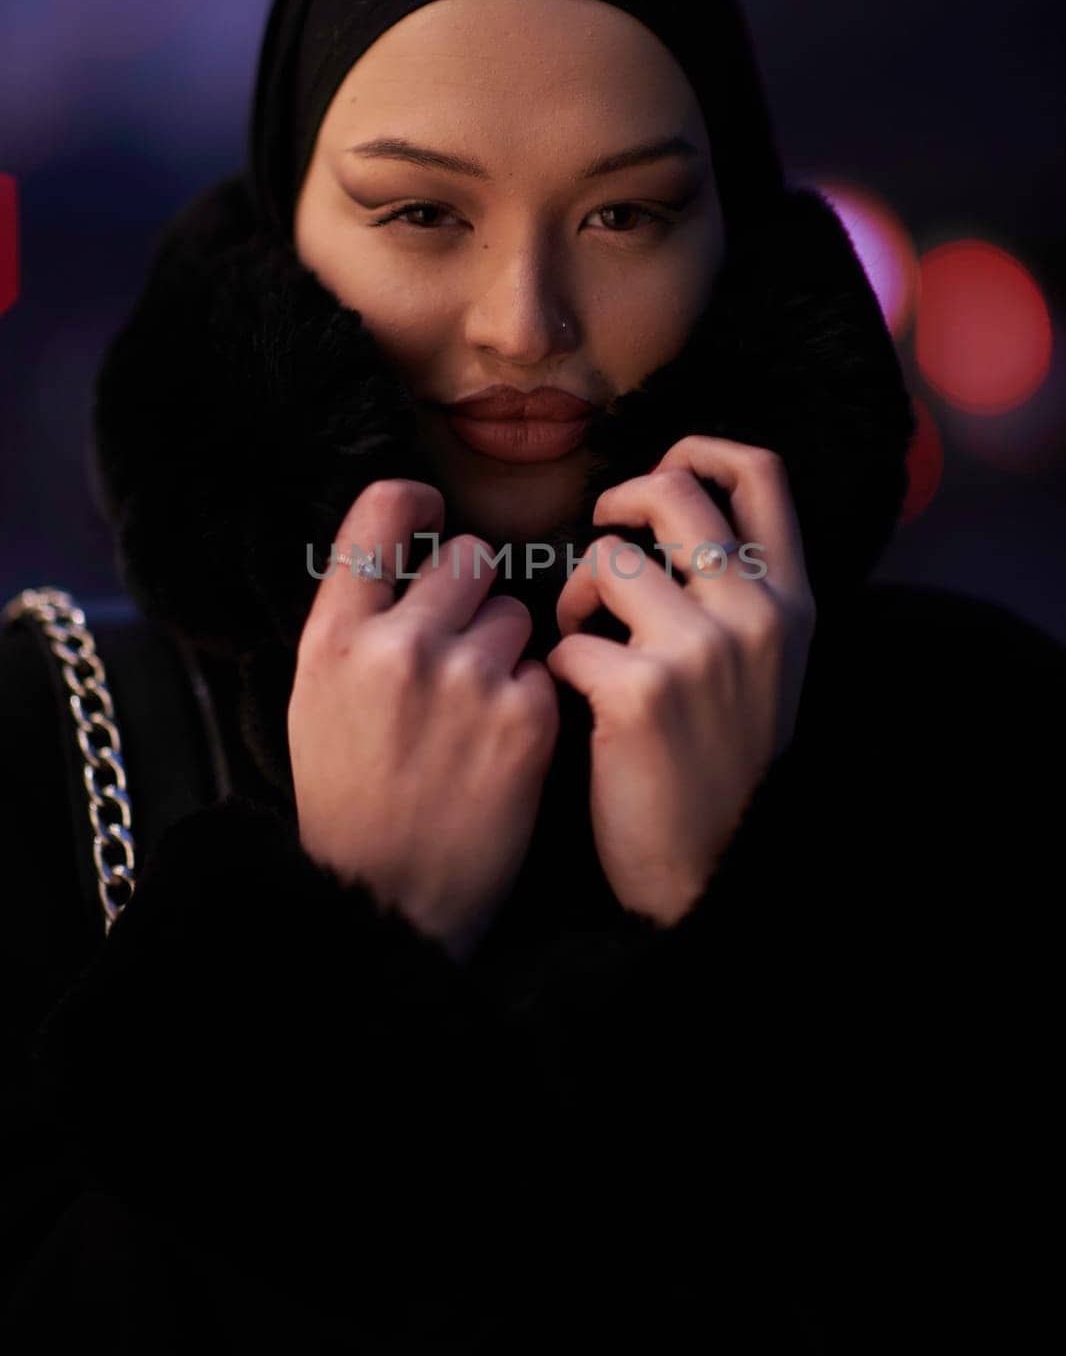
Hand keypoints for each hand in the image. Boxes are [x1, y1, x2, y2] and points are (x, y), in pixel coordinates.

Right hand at [288, 480, 559, 962]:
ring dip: (505, 647)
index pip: (383, 511)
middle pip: (469, 555)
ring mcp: (466, 680)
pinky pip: (545, 666)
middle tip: (457, 647)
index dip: (415, 504)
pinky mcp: (526, 718)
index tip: (431, 513)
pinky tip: (500, 743)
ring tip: (474, 708)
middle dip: (470, 592)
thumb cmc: (349, 797)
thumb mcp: (315, 697)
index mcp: (334, 636)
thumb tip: (403, 543)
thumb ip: (353, 619)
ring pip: (515, 611)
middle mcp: (398, 645)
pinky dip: (531, 698)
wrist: (388, 898)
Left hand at [545, 438, 815, 926]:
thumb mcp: (767, 669)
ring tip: (581, 638)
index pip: (761, 472)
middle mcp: (757, 613)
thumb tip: (671, 522)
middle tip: (600, 540)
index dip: (702, 448)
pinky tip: (575, 700)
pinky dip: (557, 663)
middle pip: (671, 490)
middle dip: (617, 503)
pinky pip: (567, 637)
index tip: (663, 470)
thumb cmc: (722, 766)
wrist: (714, 871)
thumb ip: (739, 594)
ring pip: (606, 560)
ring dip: (575, 594)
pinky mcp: (643, 692)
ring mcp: (703, 650)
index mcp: (791, 601)